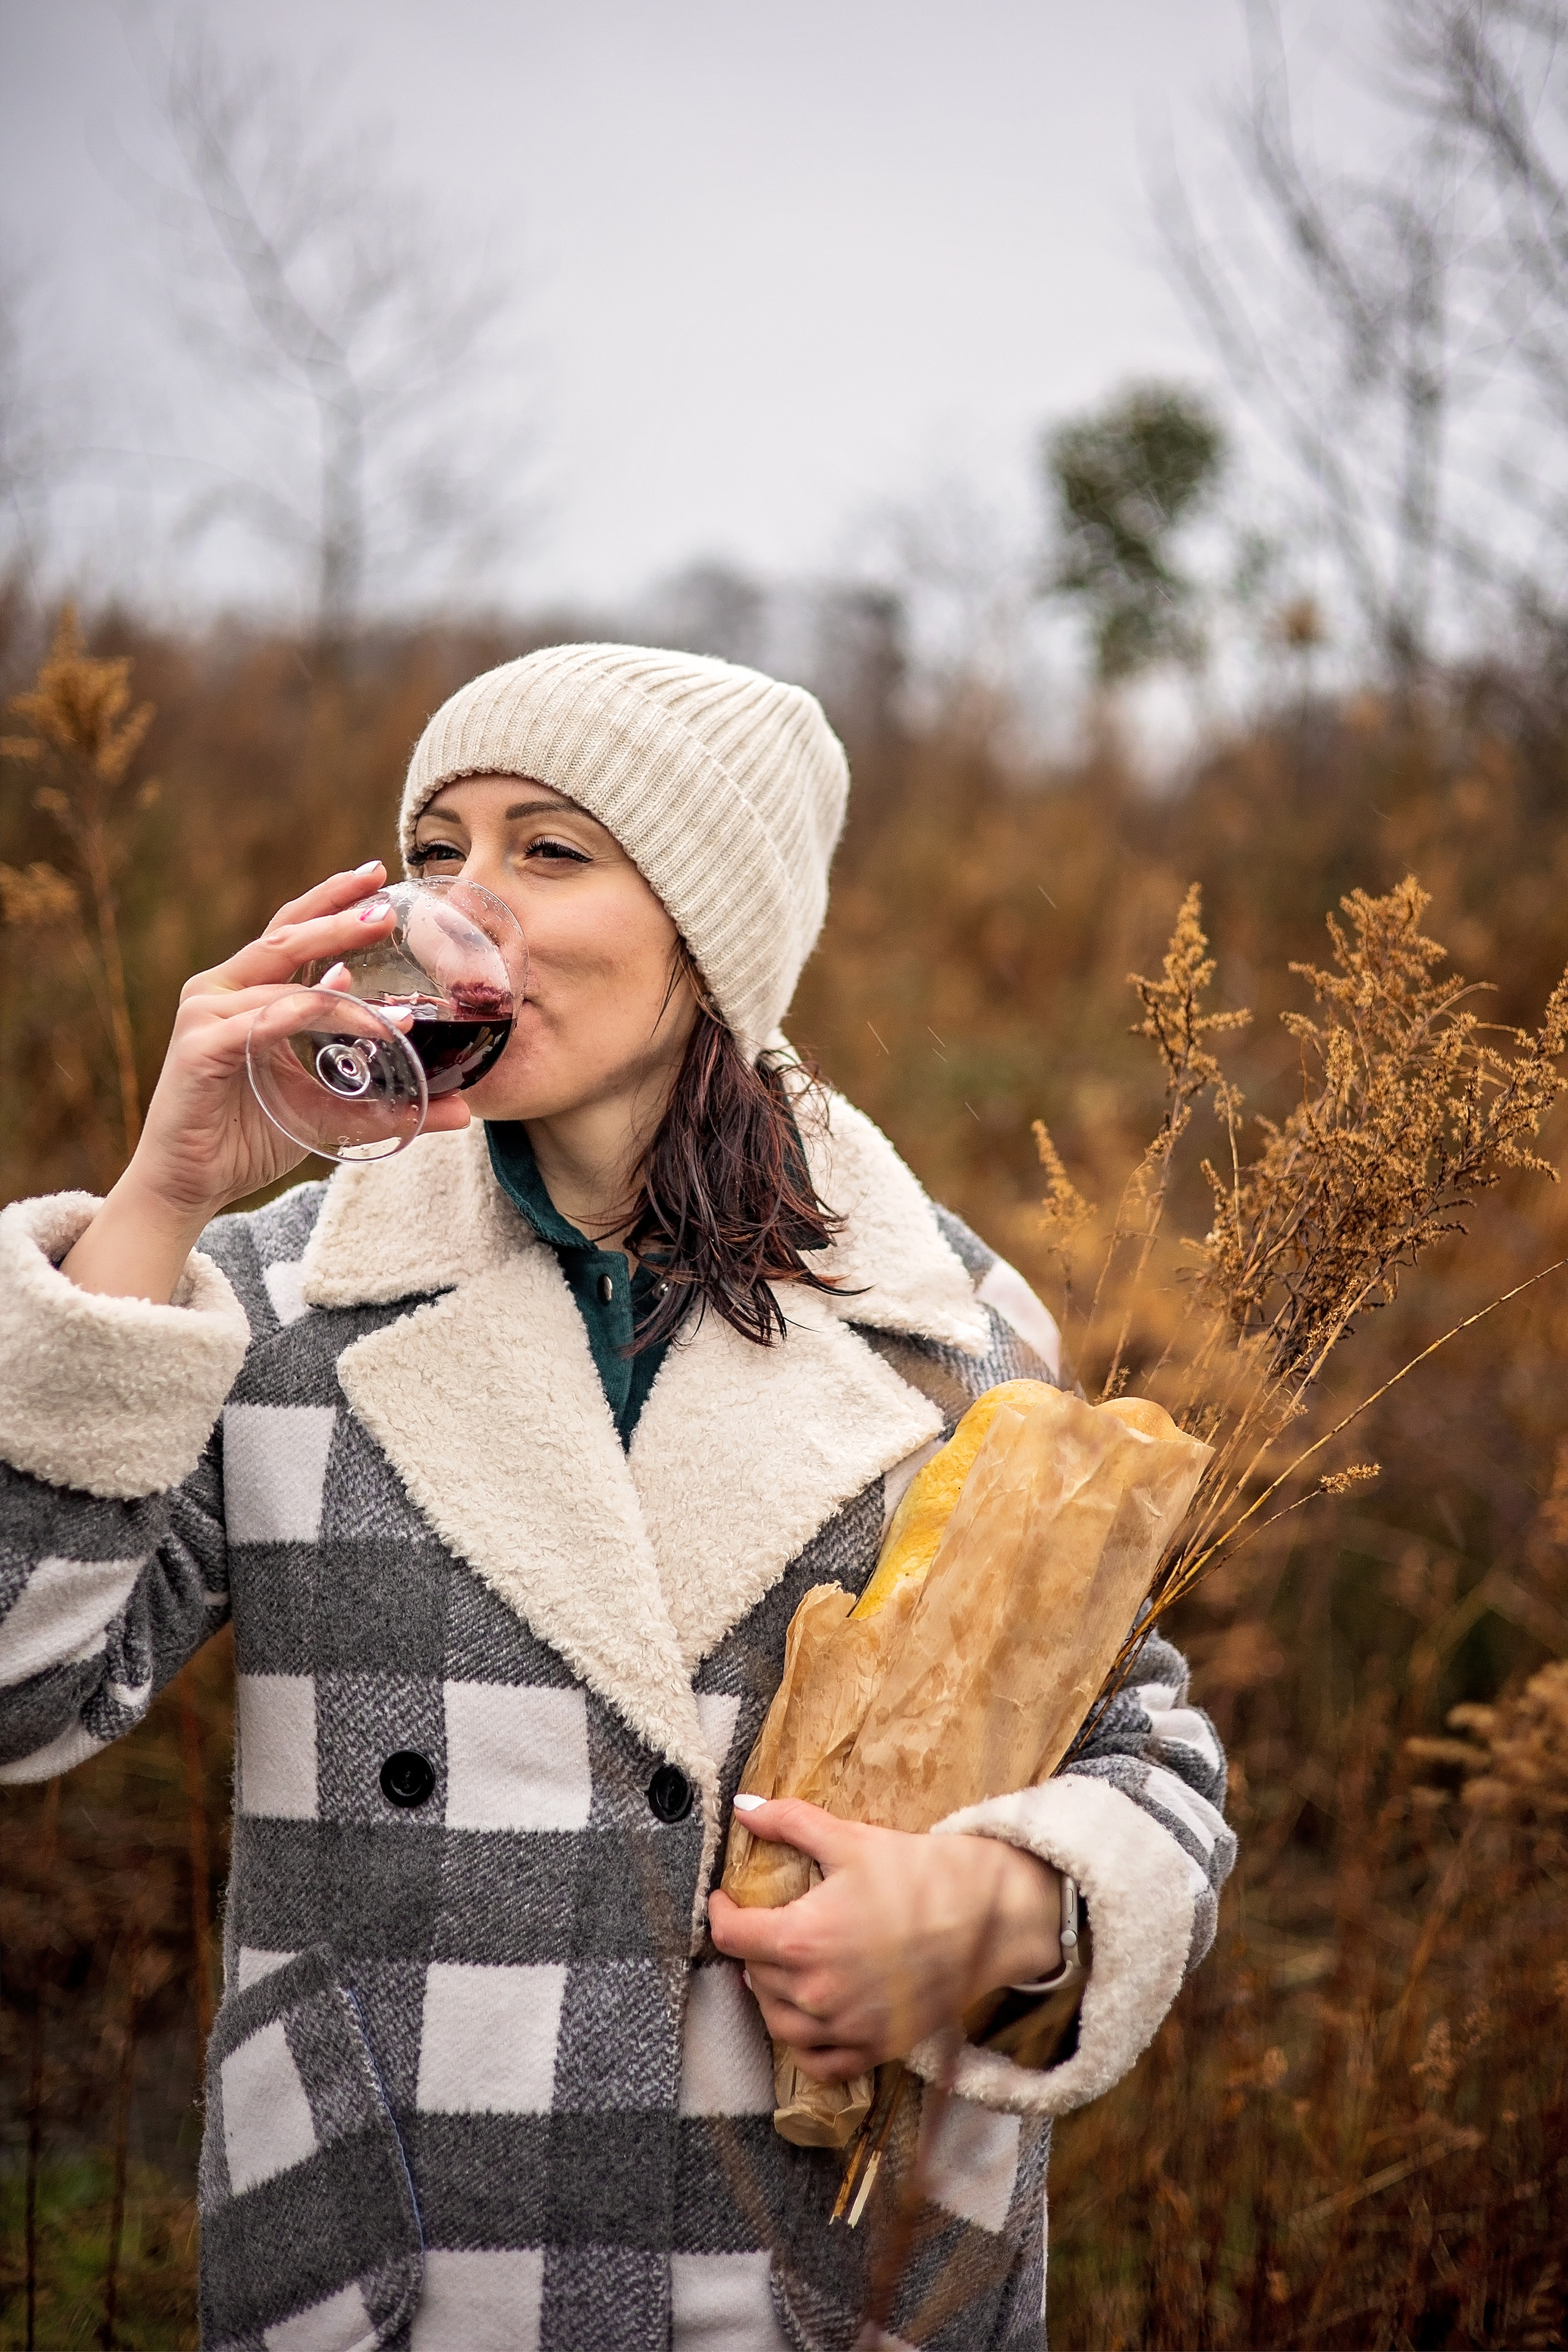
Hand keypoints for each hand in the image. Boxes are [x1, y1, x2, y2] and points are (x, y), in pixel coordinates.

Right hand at [61, 862, 469, 1303]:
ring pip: (285, 981)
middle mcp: (223, 991)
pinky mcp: (200, 1046)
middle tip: (387, 902)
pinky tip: (352, 1010)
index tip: (379, 877)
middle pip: (286, 936)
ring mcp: (207, 1014)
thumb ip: (389, 1105)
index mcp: (250, 993)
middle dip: (338, 915)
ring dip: (343, 982)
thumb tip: (463, 1110)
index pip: (293, 932)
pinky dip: (312, 1014)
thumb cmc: (249, 1138)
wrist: (190, 1186)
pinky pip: (264, 1020)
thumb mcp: (331, 1115)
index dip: (332, 902)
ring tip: (395, 986)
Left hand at [708, 1797, 1061, 2082]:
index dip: (719, 1913)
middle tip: (763, 1924)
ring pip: (779, 2024)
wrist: (990, 1917)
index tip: (723, 1900)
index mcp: (801, 1940)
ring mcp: (846, 2027)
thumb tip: (743, 1807)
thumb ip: (789, 1823)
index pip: (731, 1937)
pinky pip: (820, 2064)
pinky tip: (809, 2020)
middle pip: (754, 1977)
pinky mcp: (876, 2048)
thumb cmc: (920, 1875)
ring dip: (771, 1996)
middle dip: (752, 1948)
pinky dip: (805, 2047)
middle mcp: (816, 1994)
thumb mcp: (850, 1839)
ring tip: (781, 1969)